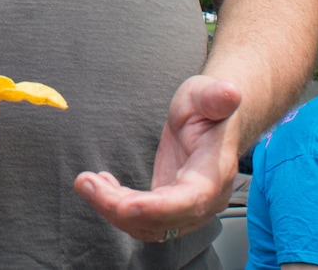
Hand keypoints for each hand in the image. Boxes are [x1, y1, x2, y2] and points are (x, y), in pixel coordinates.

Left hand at [74, 75, 241, 242]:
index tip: (126, 206)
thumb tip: (230, 92)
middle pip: (162, 220)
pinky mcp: (169, 205)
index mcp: (214, 172)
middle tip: (88, 184)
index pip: (189, 200)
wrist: (211, 118)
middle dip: (121, 208)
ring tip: (87, 183)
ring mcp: (186, 207)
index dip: (158, 208)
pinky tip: (101, 184)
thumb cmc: (209, 106)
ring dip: (113, 209)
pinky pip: (142, 218)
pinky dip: (117, 206)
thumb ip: (216, 96)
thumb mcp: (208, 93)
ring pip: (148, 225)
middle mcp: (203, 199)